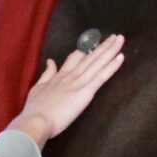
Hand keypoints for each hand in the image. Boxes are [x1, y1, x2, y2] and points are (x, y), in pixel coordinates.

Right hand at [8, 35, 125, 145]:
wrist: (36, 120)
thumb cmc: (35, 109)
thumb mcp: (37, 88)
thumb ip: (46, 74)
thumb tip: (50, 61)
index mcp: (60, 75)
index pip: (75, 58)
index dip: (86, 50)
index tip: (94, 43)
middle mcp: (71, 75)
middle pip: (90, 56)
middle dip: (103, 46)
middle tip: (115, 36)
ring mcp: (79, 82)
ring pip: (98, 62)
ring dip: (110, 50)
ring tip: (120, 39)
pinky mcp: (86, 92)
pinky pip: (101, 76)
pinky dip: (112, 66)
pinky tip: (120, 57)